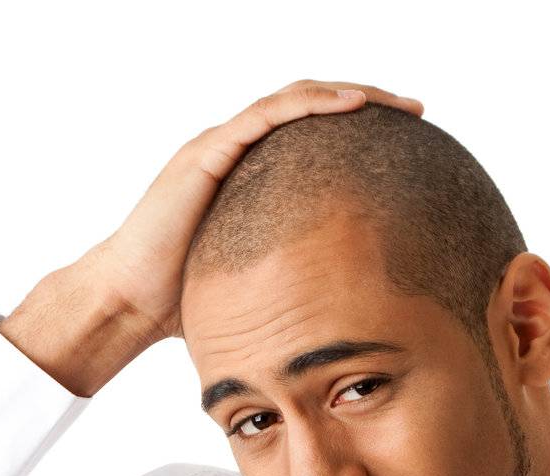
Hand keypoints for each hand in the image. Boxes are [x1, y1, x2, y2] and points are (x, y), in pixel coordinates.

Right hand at [91, 80, 424, 342]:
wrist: (133, 301)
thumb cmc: (186, 300)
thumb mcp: (261, 282)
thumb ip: (295, 275)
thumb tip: (349, 307)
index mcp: (249, 173)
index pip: (311, 134)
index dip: (359, 128)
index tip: (408, 139)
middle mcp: (236, 150)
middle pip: (310, 106)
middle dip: (367, 100)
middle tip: (415, 111)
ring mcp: (220, 146)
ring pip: (293, 99)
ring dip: (349, 94)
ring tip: (395, 103)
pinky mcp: (208, 152)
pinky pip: (266, 116)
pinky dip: (310, 105)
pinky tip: (351, 106)